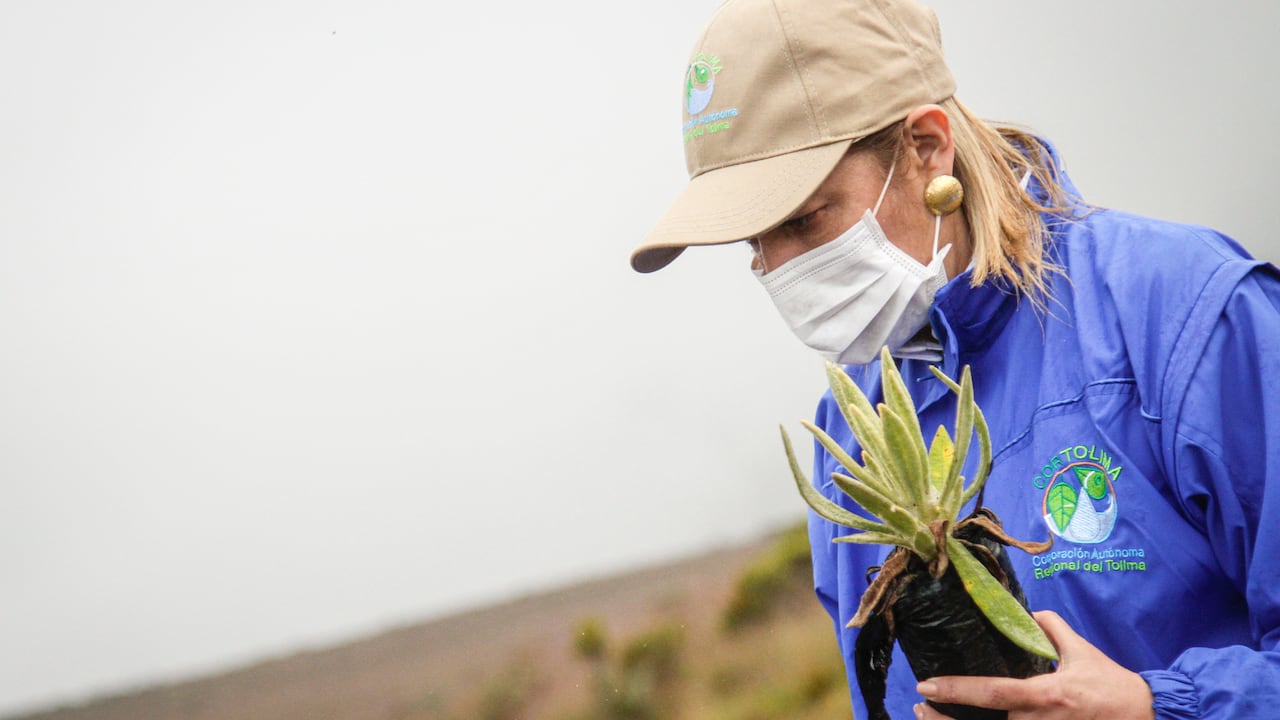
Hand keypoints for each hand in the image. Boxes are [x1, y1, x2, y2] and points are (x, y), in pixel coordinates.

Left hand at [912, 611, 1154, 719]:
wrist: (1145, 717)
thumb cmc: (1111, 686)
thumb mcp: (1081, 651)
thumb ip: (1052, 628)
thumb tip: (1029, 611)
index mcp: (1046, 695)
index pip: (993, 693)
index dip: (958, 690)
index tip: (926, 685)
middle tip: (920, 708)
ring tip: (929, 719)